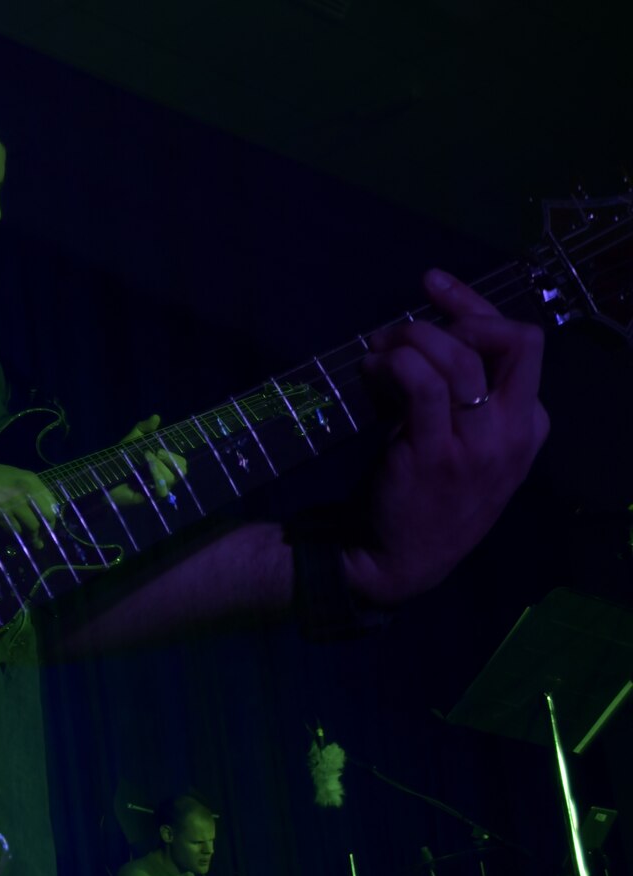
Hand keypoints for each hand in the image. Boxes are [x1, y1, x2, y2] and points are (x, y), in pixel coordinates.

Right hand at [0, 453, 61, 548]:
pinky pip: (13, 529)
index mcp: (31, 481)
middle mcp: (26, 492)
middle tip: (40, 537)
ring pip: (31, 527)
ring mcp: (13, 504)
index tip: (49, 526)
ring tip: (30, 540)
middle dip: (45, 530)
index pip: (52, 504)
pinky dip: (13, 531)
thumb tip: (43, 511)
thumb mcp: (15, 477)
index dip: (52, 517)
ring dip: (30, 535)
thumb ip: (30, 491)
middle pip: (46, 518)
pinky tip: (8, 528)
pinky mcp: (0, 515)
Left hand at [105, 415, 186, 509]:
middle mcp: (163, 477)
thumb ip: (144, 428)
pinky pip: (162, 491)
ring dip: (160, 467)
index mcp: (163, 465)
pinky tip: (146, 472)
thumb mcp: (132, 440)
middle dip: (171, 459)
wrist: (103, 475)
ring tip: (145, 460)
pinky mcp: (149, 497)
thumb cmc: (119, 458)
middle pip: (182, 471)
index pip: (182, 463)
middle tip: (155, 453)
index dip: (175, 456)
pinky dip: (157, 479)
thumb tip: (156, 416)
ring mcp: (157, 488)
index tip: (158, 449)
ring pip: (172, 479)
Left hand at [343, 269, 549, 604]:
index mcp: (530, 424)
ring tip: (378, 351)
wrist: (400, 560)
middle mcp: (515, 432)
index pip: (521, 343)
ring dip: (412, 338)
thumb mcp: (460, 440)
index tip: (432, 287)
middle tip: (404, 332)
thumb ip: (455, 391)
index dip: (476, 307)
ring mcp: (479, 445)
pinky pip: (423, 385)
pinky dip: (395, 363)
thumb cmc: (426, 494)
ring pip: (461, 358)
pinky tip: (373, 367)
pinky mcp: (435, 455)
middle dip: (459, 316)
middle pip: (515, 340)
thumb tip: (416, 332)